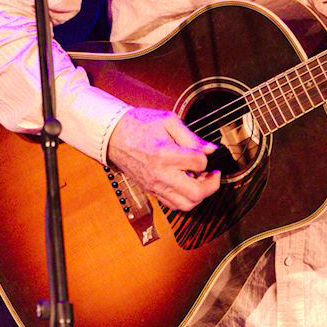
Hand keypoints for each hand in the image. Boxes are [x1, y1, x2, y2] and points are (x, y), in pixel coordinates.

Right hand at [106, 107, 220, 211]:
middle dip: (211, 184)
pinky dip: (185, 199)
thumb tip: (211, 149)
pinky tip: (187, 185)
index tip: (201, 151)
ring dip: (199, 194)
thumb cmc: (139, 125)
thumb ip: (192, 137)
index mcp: (165, 155)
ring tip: (200, 180)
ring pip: (186, 205)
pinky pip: (174, 205)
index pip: (199, 163)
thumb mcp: (168, 121)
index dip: (205, 157)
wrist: (113, 136)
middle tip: (212, 174)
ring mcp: (155, 186)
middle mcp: (160, 175)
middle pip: (196, 193)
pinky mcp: (151, 191)